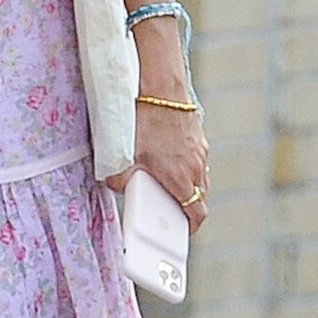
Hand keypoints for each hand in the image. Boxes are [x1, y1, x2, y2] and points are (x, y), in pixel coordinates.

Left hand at [106, 104, 209, 234]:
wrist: (162, 86)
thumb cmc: (143, 120)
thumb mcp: (122, 154)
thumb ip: (118, 178)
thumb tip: (116, 186)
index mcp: (182, 178)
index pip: (197, 213)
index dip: (191, 226)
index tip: (182, 231)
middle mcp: (197, 166)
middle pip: (199, 196)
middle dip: (186, 205)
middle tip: (169, 208)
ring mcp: (200, 149)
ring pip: (199, 176)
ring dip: (187, 183)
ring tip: (166, 181)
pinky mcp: (199, 135)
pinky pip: (196, 158)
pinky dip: (186, 164)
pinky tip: (167, 155)